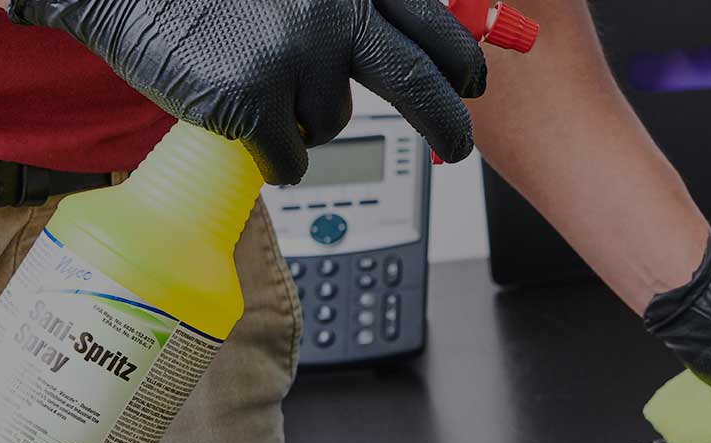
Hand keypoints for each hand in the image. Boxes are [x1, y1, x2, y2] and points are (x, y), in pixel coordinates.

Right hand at [9, 0, 485, 183]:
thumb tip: (405, 46)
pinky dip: (270, 155)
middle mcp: (334, 11)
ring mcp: (295, 56)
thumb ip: (344, 5)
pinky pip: (288, 159)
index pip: (435, 27)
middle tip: (457, 148)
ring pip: (333, 122)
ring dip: (302, 118)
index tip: (471, 85)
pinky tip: (239, 121)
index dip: (461, 64)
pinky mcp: (253, 100)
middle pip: (418, 85)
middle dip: (447, 125)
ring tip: (256, 82)